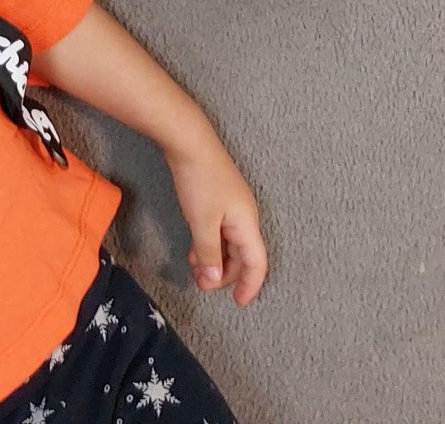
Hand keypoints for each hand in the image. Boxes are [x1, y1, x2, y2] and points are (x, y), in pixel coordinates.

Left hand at [167, 134, 268, 305]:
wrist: (188, 141)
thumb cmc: (200, 181)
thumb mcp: (202, 222)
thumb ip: (209, 253)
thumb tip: (215, 280)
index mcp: (247, 223)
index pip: (256, 263)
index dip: (250, 285)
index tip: (239, 303)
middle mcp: (244, 216)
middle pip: (242, 255)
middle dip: (225, 274)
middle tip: (203, 285)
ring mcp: (231, 207)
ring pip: (228, 243)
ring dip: (214, 260)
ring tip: (195, 271)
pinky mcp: (217, 199)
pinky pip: (218, 231)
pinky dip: (208, 244)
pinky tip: (193, 251)